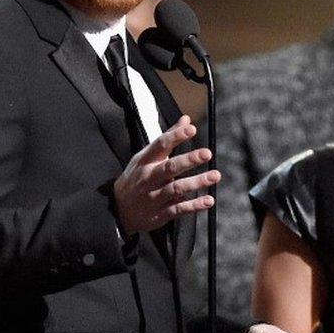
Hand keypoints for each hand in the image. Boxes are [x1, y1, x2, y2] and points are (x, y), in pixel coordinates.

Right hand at [113, 115, 220, 234]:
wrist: (119, 210)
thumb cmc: (137, 177)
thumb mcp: (146, 156)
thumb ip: (168, 138)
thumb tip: (186, 119)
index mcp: (146, 161)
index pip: (160, 145)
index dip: (176, 136)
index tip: (192, 129)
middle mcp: (149, 178)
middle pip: (169, 167)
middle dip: (189, 160)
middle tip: (207, 153)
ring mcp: (154, 196)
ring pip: (176, 188)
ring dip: (196, 182)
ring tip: (215, 176)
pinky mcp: (160, 213)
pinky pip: (179, 208)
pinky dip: (194, 205)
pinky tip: (209, 200)